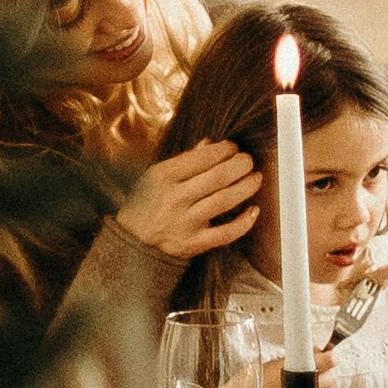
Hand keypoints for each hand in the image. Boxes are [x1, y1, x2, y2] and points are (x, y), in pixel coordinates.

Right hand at [119, 140, 259, 260]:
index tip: (234, 148)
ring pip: (224, 201)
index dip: (225, 150)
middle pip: (218, 177)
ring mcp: (184, 222)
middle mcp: (174, 198)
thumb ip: (184, 160)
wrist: (131, 241)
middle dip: (240, 165)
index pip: (203, 158)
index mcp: (163, 176)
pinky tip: (254, 210)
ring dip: (246, 187)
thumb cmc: (146, 202)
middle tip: (249, 160)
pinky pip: (225, 233)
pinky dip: (244, 222)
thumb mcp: (155, 176)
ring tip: (256, 178)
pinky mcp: (193, 244)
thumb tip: (210, 143)